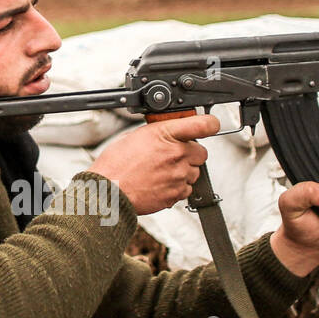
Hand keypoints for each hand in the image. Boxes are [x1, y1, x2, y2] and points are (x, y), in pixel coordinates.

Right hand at [87, 114, 219, 214]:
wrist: (109, 193)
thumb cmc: (116, 165)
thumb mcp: (136, 136)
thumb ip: (160, 134)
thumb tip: (171, 134)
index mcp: (166, 135)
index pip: (203, 125)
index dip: (210, 124)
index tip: (210, 125)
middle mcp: (176, 154)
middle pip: (201, 153)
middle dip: (190, 154)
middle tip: (172, 156)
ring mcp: (179, 175)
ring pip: (194, 172)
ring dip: (183, 172)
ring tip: (161, 173)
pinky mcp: (176, 193)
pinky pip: (186, 189)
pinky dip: (177, 188)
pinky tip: (160, 184)